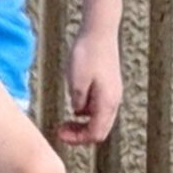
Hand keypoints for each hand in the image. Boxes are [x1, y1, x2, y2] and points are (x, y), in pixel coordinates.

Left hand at [57, 24, 122, 147]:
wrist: (99, 32)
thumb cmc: (87, 54)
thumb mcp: (76, 81)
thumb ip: (78, 101)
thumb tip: (79, 113)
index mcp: (107, 101)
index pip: (96, 133)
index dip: (77, 139)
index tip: (59, 133)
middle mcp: (113, 100)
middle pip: (100, 131)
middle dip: (80, 135)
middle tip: (60, 130)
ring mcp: (112, 94)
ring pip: (100, 121)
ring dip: (83, 126)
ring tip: (64, 122)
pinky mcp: (108, 87)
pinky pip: (98, 109)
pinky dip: (86, 114)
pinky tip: (73, 106)